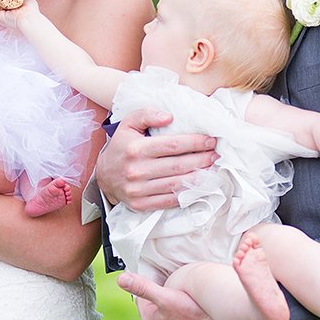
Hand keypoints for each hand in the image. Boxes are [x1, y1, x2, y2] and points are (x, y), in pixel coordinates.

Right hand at [94, 107, 216, 210]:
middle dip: (201, 159)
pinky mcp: (141, 204)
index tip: (210, 140)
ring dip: (198, 177)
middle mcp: (137, 170)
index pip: (172, 145)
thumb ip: (146, 114)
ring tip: (212, 168)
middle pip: (178, 165)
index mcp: (135, 149)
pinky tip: (198, 185)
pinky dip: (186, 194)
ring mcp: (138, 190)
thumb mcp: (127, 124)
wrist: (103, 176)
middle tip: (216, 154)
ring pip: (176, 184)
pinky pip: (169, 201)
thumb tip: (169, 117)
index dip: (194, 143)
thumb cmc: (121, 147)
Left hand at [117, 271, 253, 319]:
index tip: (163, 283)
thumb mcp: (167, 296)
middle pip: (155, 312)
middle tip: (177, 294)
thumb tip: (122, 279)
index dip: (152, 288)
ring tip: (186, 308)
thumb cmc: (196, 316)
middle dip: (162, 303)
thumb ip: (143, 287)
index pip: (143, 299)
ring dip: (172, 316)